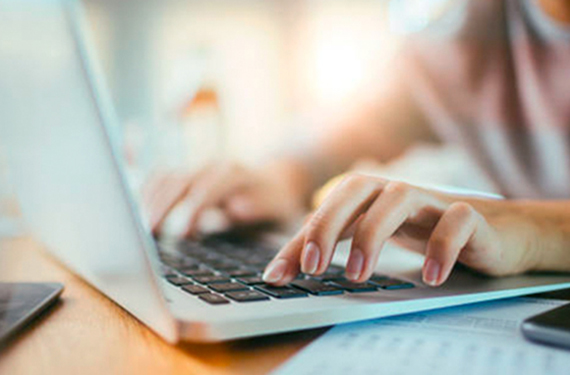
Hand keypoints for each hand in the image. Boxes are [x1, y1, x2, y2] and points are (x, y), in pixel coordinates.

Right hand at [143, 162, 305, 236]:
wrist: (278, 180)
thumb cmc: (277, 202)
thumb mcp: (277, 208)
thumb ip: (257, 208)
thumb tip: (234, 209)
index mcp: (235, 174)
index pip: (207, 188)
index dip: (192, 210)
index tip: (182, 233)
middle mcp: (213, 167)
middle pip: (179, 181)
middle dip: (162, 206)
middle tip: (147, 234)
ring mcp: (198, 169)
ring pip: (166, 178)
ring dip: (150, 201)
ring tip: (139, 229)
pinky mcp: (188, 176)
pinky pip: (160, 178)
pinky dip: (146, 193)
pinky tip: (136, 213)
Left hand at [263, 174, 539, 286]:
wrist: (496, 231)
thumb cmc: (425, 231)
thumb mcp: (374, 238)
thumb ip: (330, 247)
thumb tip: (279, 270)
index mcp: (371, 196)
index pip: (327, 208)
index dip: (299, 239)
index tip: (278, 276)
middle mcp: (397, 191)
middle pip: (356, 188)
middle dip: (329, 224)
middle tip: (313, 267)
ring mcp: (434, 200)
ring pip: (400, 197)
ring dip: (373, 234)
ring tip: (357, 274)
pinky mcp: (471, 216)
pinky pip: (457, 220)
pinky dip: (441, 246)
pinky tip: (429, 276)